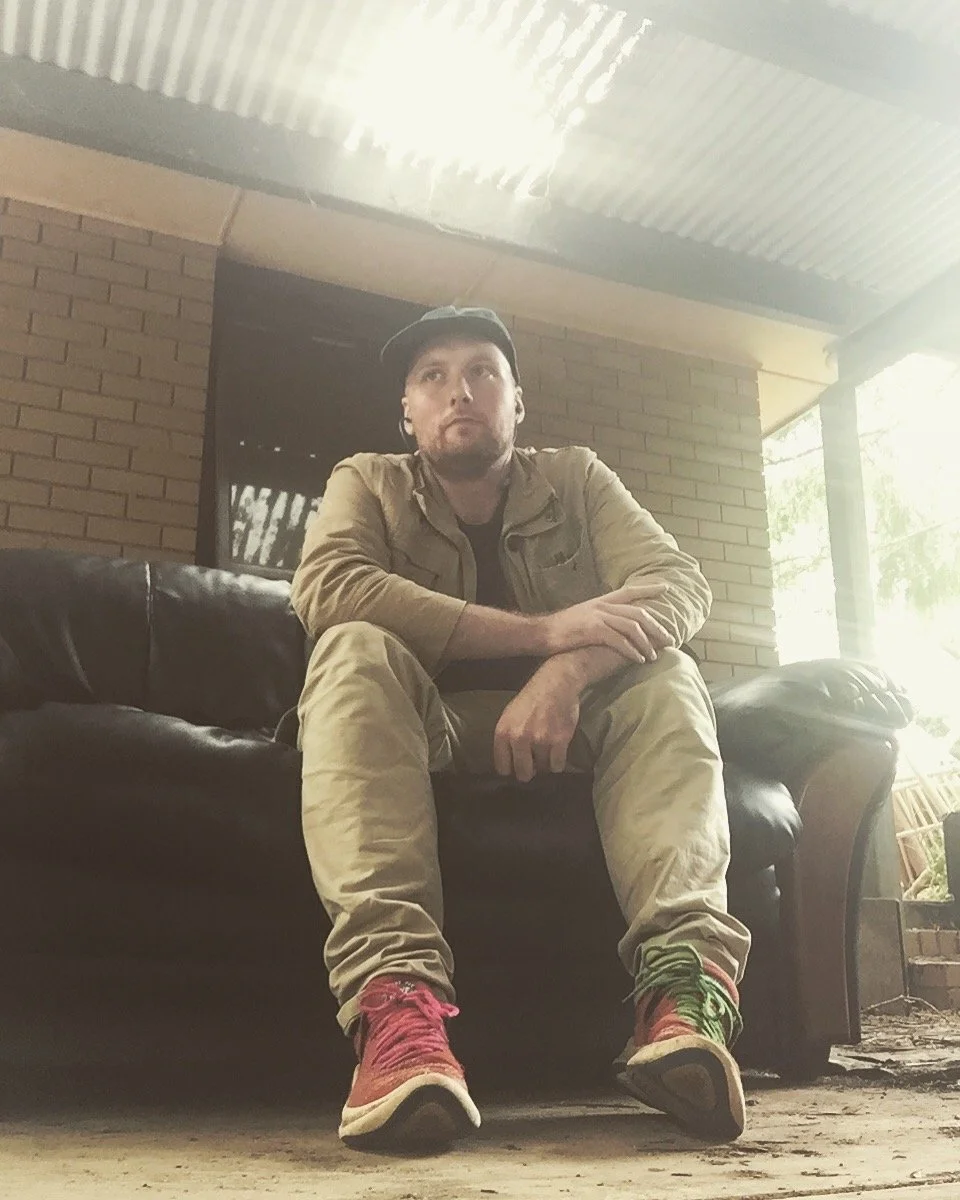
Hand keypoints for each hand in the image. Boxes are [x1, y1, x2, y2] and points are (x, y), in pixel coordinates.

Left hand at [494, 665, 580, 782]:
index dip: (510, 770)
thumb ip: (507, 738)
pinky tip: (557, 754)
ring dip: (545, 764)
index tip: (516, 769)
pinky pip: (557, 765)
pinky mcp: (559, 740)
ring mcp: (540, 740)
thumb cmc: (531, 698)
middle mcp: (519, 738)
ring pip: (542, 769)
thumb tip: (509, 763)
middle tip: (533, 767)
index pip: (502, 767)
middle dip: (528, 772)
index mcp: (503, 732)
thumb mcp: (509, 715)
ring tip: (547, 752)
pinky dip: (558, 763)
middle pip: (522, 772)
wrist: (555, 683)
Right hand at [540, 584, 674, 662]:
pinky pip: (619, 641)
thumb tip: (614, 625)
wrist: (540, 633)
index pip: (629, 591)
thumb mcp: (583, 617)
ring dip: (646, 643)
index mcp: (600, 601)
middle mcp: (602, 606)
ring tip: (654, 656)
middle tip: (669, 639)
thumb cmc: (560, 630)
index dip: (648, 589)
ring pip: (632, 628)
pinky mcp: (593, 631)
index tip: (666, 588)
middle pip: (638, 613)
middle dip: (656, 627)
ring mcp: (597, 618)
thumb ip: (600, 618)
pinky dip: (632, 651)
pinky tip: (639, 660)